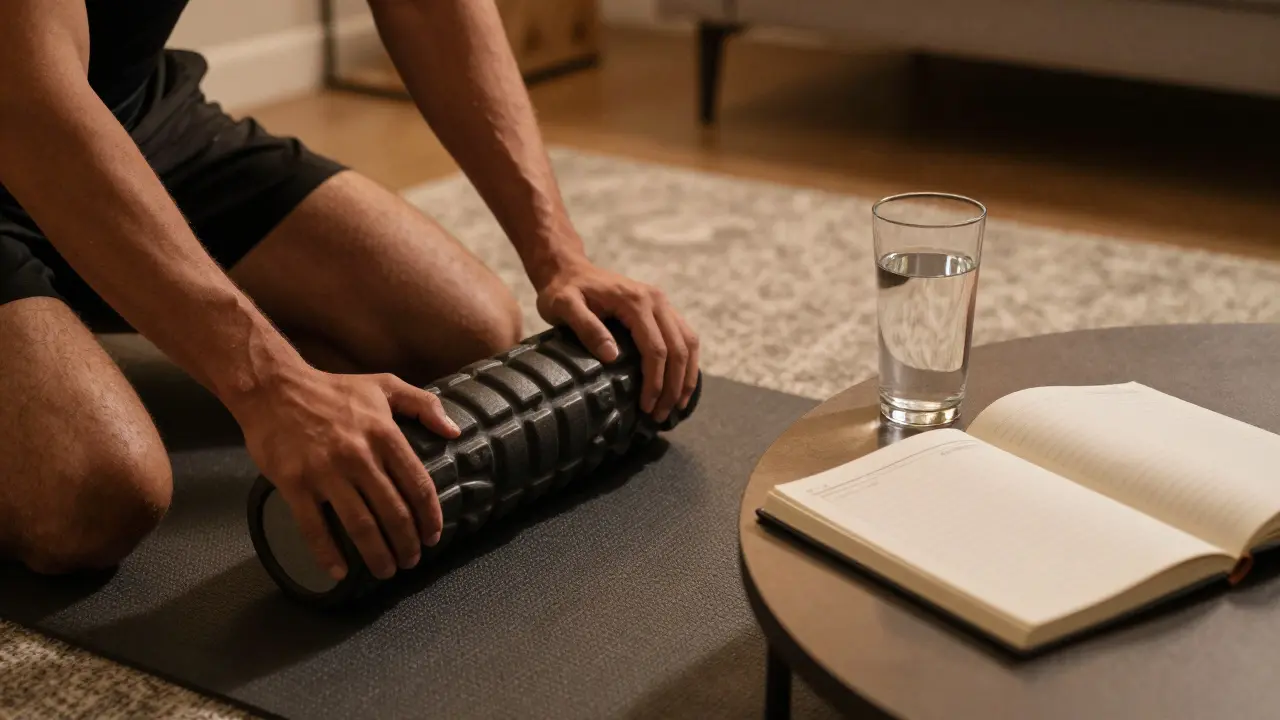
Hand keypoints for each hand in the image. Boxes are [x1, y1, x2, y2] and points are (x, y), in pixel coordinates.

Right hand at [232, 367, 460, 580]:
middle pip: (394, 512)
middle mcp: (359, 456)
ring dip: (377, 555)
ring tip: (386, 570)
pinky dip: (328, 554)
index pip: (418, 485)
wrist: (273, 388)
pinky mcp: (295, 484)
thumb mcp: (384, 385)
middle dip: (407, 544)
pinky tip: (341, 572)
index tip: (433, 537)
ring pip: (360, 525)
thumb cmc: (332, 389)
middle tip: (411, 561)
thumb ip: (423, 404)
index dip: (430, 517)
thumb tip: (454, 432)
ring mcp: (325, 472)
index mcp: (384, 434)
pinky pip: (314, 528)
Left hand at [535, 258, 699, 421]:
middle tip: (660, 416)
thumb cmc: (562, 291)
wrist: (568, 269)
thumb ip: (587, 328)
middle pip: (678, 349)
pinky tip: (680, 382)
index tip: (646, 407)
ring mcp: (662, 302)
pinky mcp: (662, 308)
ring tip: (676, 406)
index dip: (655, 382)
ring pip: (689, 342)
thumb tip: (611, 356)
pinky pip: (685, 335)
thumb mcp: (564, 307)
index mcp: (635, 301)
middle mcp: (656, 300)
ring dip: (686, 376)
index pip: (655, 349)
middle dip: (673, 386)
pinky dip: (687, 361)